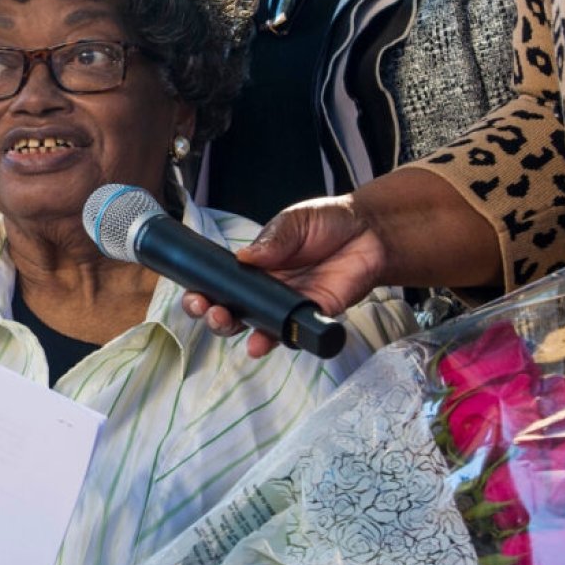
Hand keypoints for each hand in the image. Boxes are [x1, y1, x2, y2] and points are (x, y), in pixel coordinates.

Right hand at [182, 195, 386, 357]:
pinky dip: (275, 341)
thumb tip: (243, 257)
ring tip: (227, 324)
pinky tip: (260, 343)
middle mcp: (267, 290)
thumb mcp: (293, 221)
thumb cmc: (327, 222)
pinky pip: (291, 334)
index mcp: (255, 266)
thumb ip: (271, 240)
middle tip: (209, 309)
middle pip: (231, 311)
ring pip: (255, 327)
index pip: (221, 283)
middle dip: (213, 315)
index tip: (194, 294)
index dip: (203, 292)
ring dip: (237, 331)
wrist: (370, 231)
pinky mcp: (313, 315)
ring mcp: (288, 305)